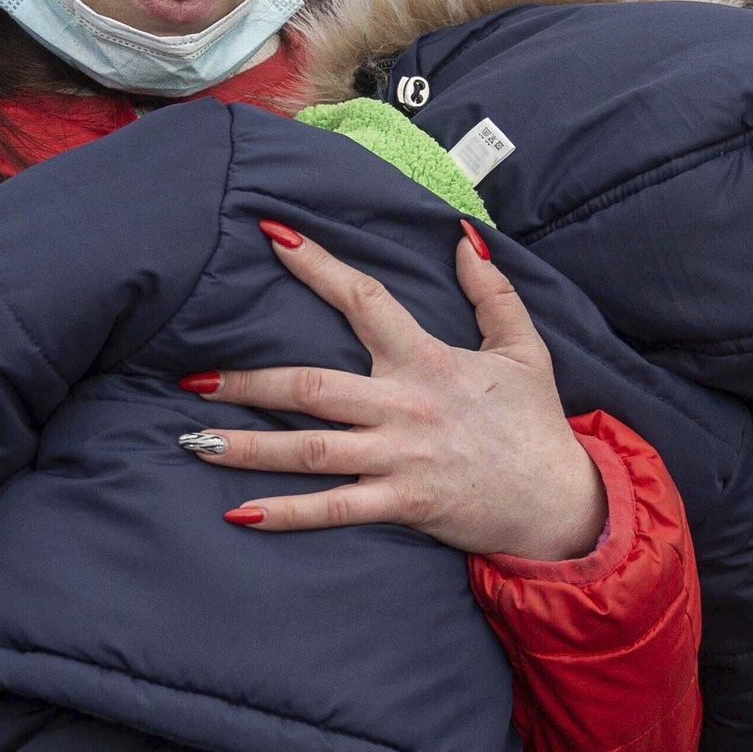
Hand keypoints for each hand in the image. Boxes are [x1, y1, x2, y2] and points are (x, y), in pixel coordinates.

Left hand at [179, 220, 604, 561]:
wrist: (561, 501)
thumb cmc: (535, 424)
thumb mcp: (523, 348)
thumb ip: (492, 292)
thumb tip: (462, 238)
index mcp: (426, 359)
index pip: (363, 299)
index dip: (317, 266)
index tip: (271, 237)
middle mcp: (403, 405)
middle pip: (311, 386)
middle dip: (248, 383)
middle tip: (191, 378)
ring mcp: (399, 457)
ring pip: (311, 449)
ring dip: (248, 447)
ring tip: (194, 440)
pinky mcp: (403, 504)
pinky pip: (335, 509)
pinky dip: (287, 514)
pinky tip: (240, 513)